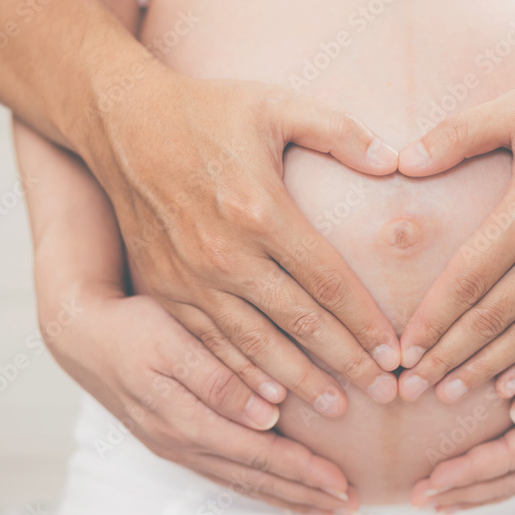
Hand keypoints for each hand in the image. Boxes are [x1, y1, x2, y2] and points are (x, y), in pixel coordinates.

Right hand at [44, 284, 358, 514]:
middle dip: (304, 493)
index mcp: (186, 419)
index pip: (257, 454)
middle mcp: (182, 442)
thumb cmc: (133, 327)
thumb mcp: (173, 342)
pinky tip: (278, 491)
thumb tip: (266, 416)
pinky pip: (223, 473)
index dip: (302, 470)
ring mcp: (176, 445)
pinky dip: (257, 486)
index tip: (341, 481)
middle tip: (348, 505)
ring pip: (239, 481)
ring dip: (284, 496)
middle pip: (253, 477)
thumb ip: (219, 380)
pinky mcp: (174, 440)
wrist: (82, 333)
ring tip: (324, 509)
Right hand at [89, 68, 401, 413]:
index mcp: (261, 209)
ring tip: (335, 409)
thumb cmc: (206, 110)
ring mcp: (191, 277)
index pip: (328, 281)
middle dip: (346, 362)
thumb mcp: (277, 105)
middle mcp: (226, 254)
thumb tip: (395, 161)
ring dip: (299, 381)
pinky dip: (242, 375)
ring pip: (256, 345)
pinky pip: (211, 344)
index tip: (394, 351)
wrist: (119, 121)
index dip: (365, 321)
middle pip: (300, 323)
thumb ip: (340, 133)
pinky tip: (268, 400)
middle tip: (383, 392)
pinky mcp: (164, 288)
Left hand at [395, 76, 514, 402]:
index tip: (403, 350)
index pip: (468, 280)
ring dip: (486, 370)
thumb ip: (457, 134)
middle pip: (493, 319)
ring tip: (449, 396)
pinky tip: (512, 388)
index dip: (432, 320)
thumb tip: (402, 162)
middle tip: (410, 389)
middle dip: (447, 358)